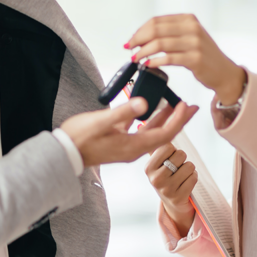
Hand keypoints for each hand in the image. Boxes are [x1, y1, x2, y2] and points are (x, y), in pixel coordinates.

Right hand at [60, 97, 198, 167]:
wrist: (64, 153)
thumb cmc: (80, 138)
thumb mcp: (101, 122)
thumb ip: (123, 112)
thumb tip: (144, 103)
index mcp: (133, 146)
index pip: (165, 134)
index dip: (177, 120)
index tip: (186, 105)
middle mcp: (134, 149)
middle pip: (164, 134)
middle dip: (178, 119)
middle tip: (191, 106)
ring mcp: (127, 147)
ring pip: (153, 132)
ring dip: (165, 119)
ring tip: (176, 105)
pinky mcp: (120, 143)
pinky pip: (142, 131)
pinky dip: (150, 120)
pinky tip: (150, 110)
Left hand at [126, 14, 245, 104]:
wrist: (224, 72)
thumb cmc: (203, 56)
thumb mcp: (189, 37)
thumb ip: (170, 33)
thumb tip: (141, 37)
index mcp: (189, 19)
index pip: (157, 21)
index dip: (140, 31)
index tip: (131, 40)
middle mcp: (192, 28)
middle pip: (156, 30)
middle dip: (138, 40)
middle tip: (129, 49)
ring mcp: (195, 43)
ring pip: (160, 44)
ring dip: (143, 52)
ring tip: (136, 58)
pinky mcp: (195, 59)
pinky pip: (168, 58)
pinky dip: (154, 61)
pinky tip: (148, 65)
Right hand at [145, 140, 196, 236]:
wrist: (172, 202)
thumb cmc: (166, 176)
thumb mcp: (157, 163)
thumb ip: (154, 145)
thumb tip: (145, 124)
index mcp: (148, 168)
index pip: (167, 146)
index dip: (172, 149)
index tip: (168, 157)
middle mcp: (155, 179)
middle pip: (180, 155)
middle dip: (182, 159)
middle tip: (176, 168)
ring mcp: (167, 189)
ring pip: (189, 166)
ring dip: (189, 169)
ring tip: (181, 175)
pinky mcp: (179, 197)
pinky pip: (194, 177)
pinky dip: (193, 177)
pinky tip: (186, 183)